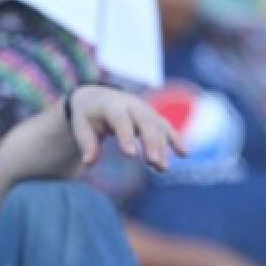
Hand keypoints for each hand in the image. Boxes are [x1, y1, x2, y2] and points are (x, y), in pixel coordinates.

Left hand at [67, 86, 186, 170]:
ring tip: (162, 168)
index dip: (127, 136)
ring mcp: (144, 110)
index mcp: (112, 105)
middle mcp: (132, 105)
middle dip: (151, 143)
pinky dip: (175, 140)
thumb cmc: (87, 115)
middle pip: (145, 123)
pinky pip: (166, 127)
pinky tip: (184, 154)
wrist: (97, 97)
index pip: (121, 120)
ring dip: (163, 147)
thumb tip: (88, 163)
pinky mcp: (152, 117)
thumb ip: (87, 143)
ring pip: (157, 127)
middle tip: (154, 164)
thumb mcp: (81, 125)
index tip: (131, 155)